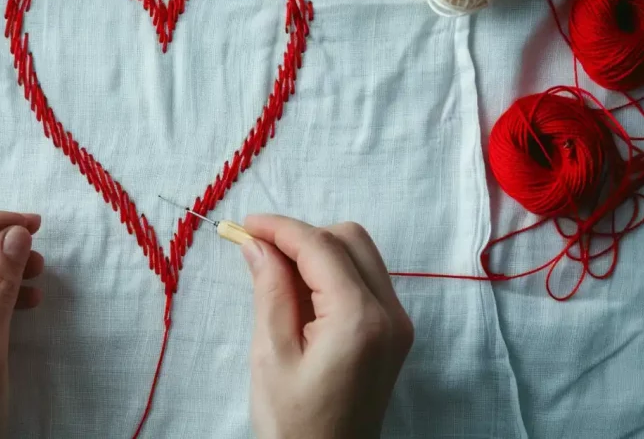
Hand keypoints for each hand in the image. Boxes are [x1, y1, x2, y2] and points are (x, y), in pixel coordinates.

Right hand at [241, 215, 412, 438]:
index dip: (280, 228)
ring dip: (318, 252)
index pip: (320, 246)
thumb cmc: (294, 424)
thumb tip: (257, 244)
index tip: (245, 225)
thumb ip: (269, 290)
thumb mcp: (271, 355)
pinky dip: (333, 273)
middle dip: (303, 236)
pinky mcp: (393, 334)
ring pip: (360, 255)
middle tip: (260, 252)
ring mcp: (397, 324)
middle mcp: (389, 315)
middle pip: (349, 239)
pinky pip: (366, 280)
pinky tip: (301, 294)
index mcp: (359, 320)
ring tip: (277, 276)